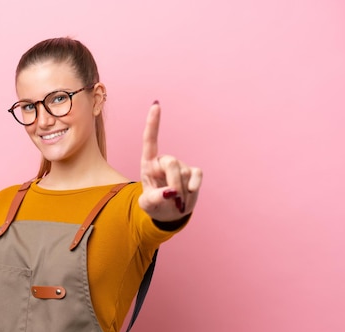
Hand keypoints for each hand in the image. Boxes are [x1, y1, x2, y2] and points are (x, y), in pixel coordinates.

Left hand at [138, 102, 202, 221]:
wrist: (169, 213)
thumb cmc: (154, 204)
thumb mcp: (147, 205)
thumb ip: (154, 198)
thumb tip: (171, 192)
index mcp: (148, 164)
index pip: (150, 140)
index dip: (152, 123)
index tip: (156, 105)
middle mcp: (164, 161)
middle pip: (172, 163)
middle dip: (173, 182)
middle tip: (172, 199)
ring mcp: (180, 165)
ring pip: (184, 173)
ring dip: (181, 191)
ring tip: (175, 200)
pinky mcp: (193, 172)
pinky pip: (197, 174)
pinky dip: (195, 185)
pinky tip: (191, 191)